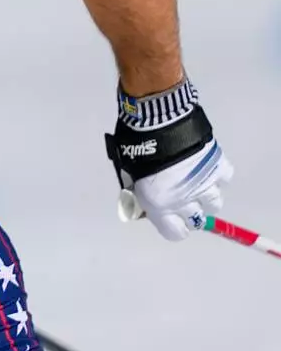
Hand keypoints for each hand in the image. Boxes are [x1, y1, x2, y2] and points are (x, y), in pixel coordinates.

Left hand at [104, 79, 232, 241]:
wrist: (156, 118)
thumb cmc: (135, 142)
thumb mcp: (127, 172)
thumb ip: (137, 191)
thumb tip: (141, 205)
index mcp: (160, 203)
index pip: (175, 233)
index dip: (172, 226)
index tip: (169, 217)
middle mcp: (185, 199)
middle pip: (195, 219)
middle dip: (188, 210)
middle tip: (181, 196)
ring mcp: (205, 183)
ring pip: (214, 202)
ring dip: (204, 195)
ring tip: (193, 181)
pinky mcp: (218, 166)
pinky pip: (224, 179)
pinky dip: (217, 175)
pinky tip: (204, 166)